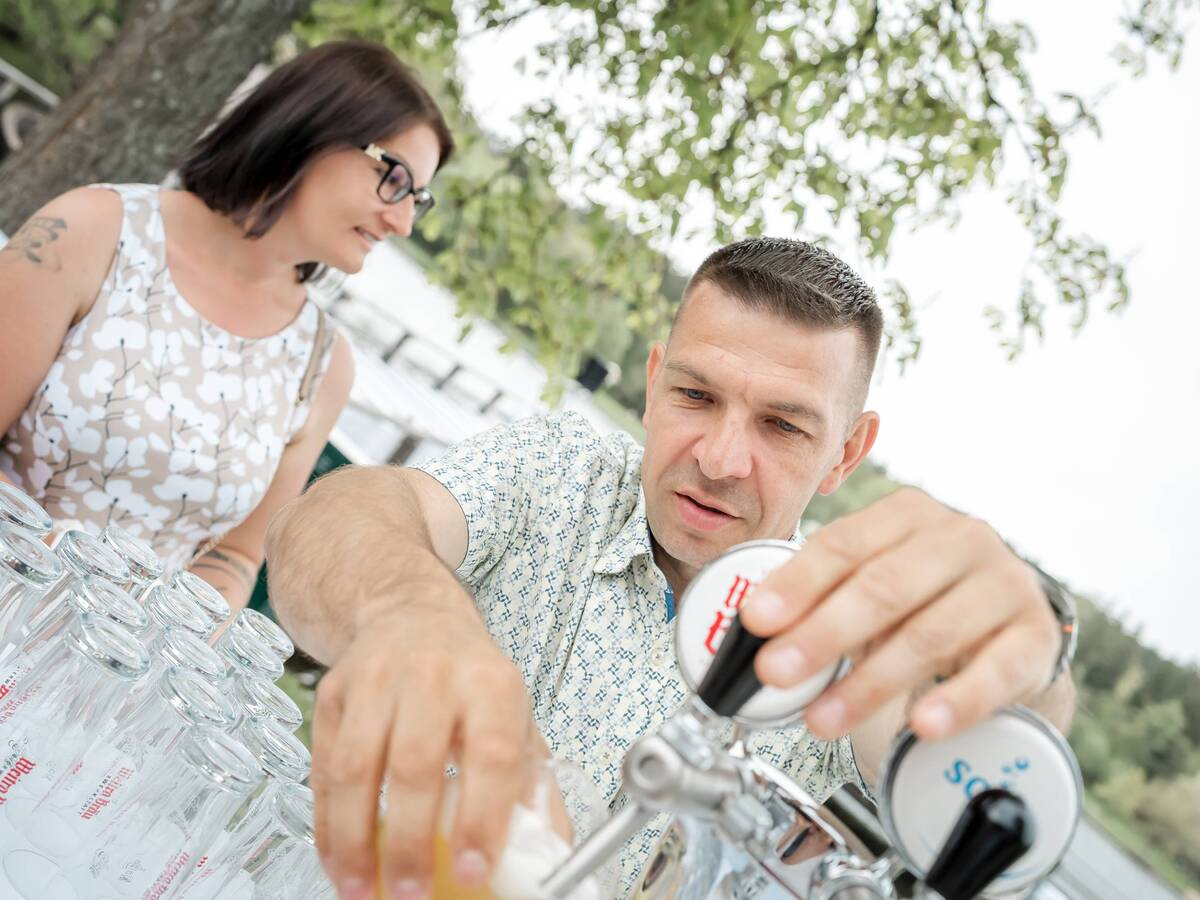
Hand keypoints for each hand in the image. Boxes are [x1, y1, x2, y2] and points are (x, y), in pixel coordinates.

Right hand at [310, 589, 540, 899]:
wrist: (413, 615)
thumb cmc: (471, 681)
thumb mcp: (517, 720)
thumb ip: (533, 788)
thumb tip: (551, 857)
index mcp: (492, 686)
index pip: (492, 756)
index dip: (482, 819)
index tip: (474, 872)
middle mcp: (434, 676)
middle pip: (415, 766)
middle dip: (409, 843)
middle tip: (411, 896)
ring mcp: (376, 681)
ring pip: (356, 769)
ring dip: (355, 841)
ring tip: (361, 890)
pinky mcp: (334, 693)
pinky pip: (323, 768)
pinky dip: (326, 824)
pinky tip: (337, 860)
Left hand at [739, 488, 1059, 742]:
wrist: (1013, 627)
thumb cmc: (924, 600)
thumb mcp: (872, 584)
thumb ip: (822, 598)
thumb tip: (754, 632)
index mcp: (908, 515)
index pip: (844, 545)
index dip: (796, 583)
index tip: (756, 620)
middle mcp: (960, 538)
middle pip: (883, 587)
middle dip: (822, 634)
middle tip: (775, 671)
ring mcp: (1004, 583)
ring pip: (929, 634)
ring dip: (870, 683)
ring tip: (823, 720)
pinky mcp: (1036, 635)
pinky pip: (996, 671)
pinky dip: (956, 700)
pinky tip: (921, 724)